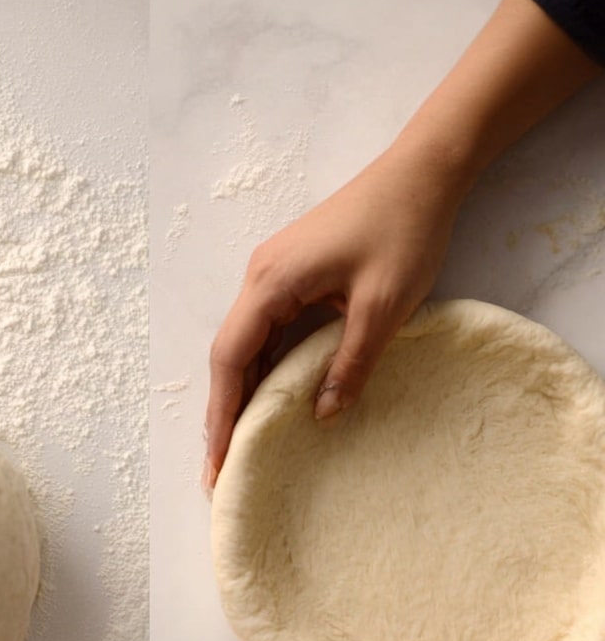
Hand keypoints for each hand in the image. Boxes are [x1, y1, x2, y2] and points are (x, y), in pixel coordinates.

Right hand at [204, 145, 461, 490]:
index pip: (230, 359)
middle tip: (220, 468)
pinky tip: (268, 399)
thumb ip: (350, 365)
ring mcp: (274, 274)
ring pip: (246, 345)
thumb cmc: (404, 232)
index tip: (217, 461)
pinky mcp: (293, 275)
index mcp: (271, 283)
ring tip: (239, 444)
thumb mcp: (383, 308)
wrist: (423, 172)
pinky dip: (263, 369)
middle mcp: (260, 277)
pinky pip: (267, 331)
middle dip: (223, 413)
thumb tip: (323, 416)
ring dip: (241, 393)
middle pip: (228, 355)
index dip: (221, 415)